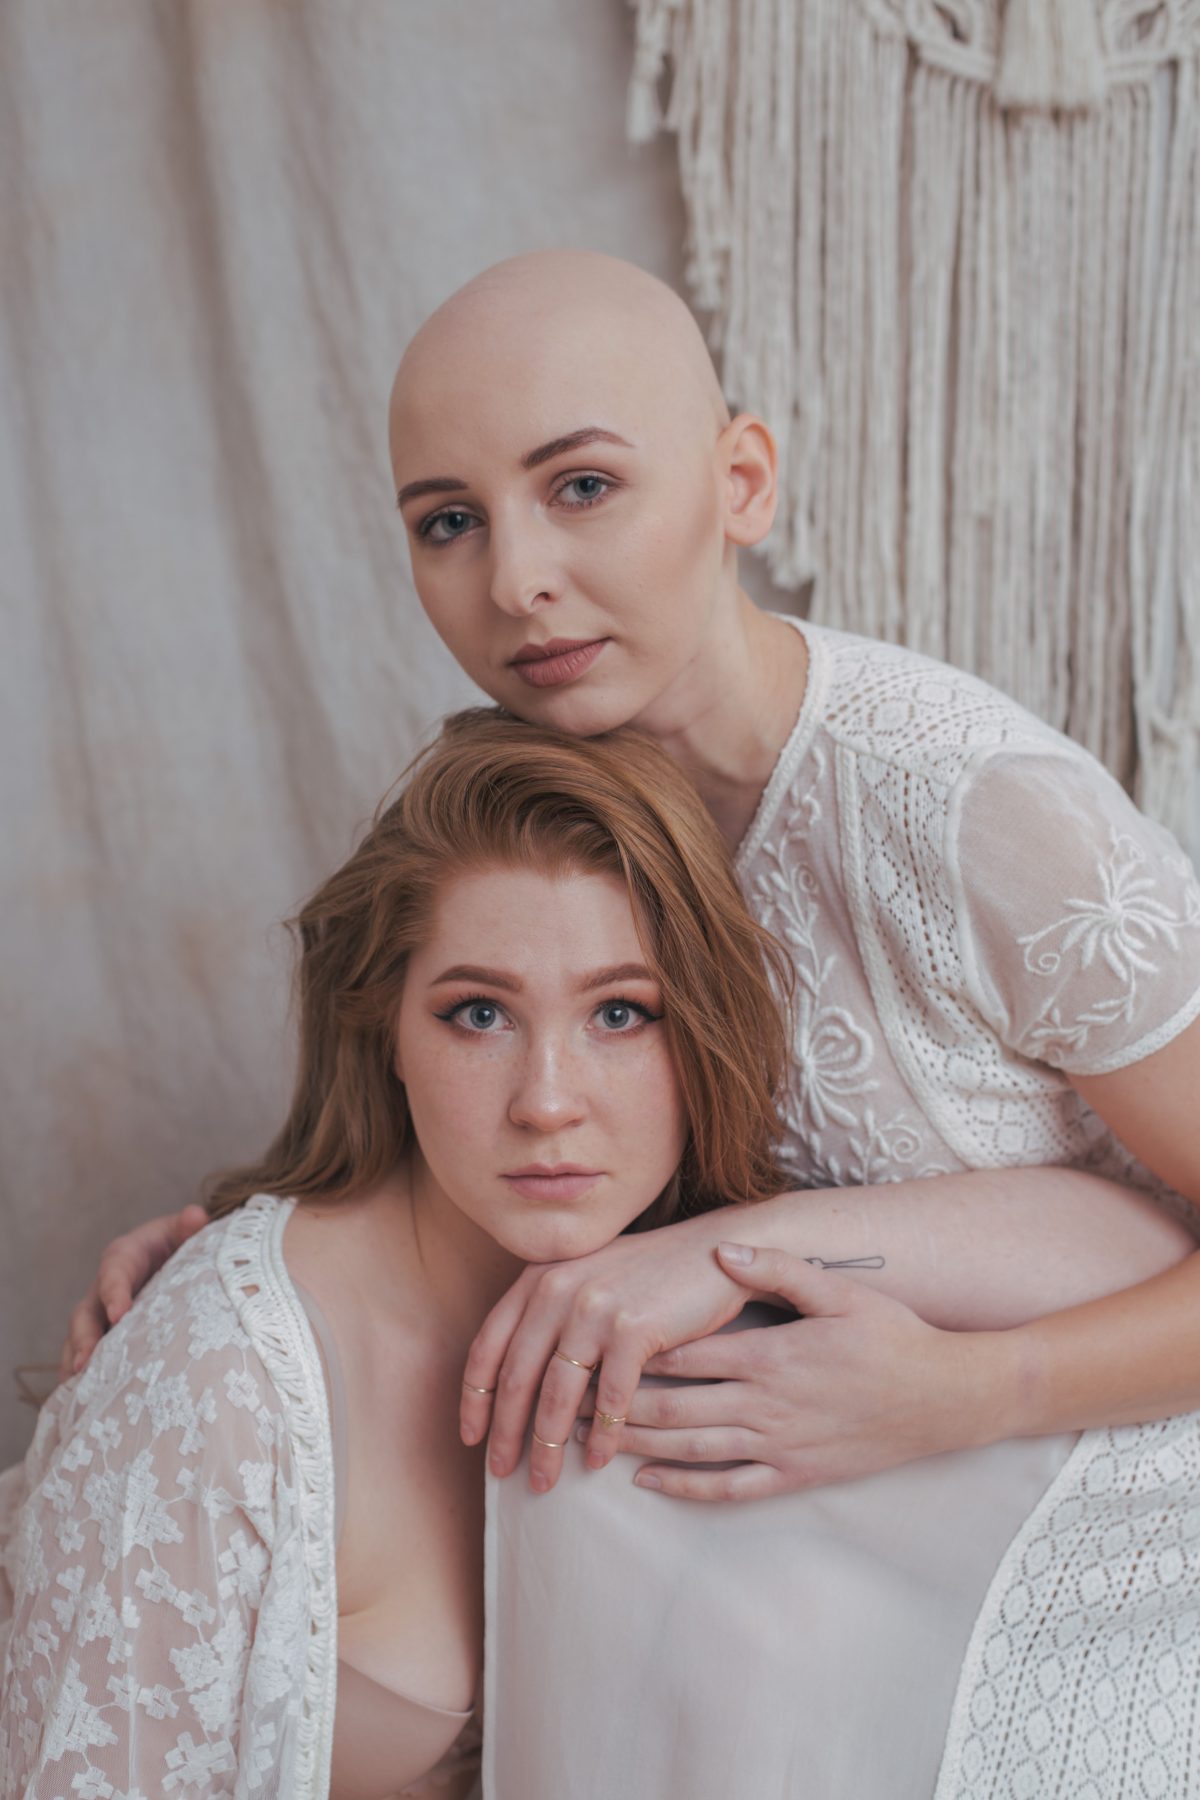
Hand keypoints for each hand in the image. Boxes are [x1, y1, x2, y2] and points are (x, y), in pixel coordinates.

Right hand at [57, 1204, 208, 1378]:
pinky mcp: (102, 1336)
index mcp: (122, 1258)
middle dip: (85, 1339)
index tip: (120, 1315)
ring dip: (76, 1364)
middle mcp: (102, 1288)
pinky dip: (80, 1380)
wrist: (169, 1256)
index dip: (115, 1294)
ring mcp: (98, 1316)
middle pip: (85, 1314)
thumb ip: (187, 1226)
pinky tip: (80, 1405)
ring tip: (77, 1393)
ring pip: (78, 1341)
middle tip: (87, 1363)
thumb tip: (197, 1215)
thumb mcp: (181, 1231)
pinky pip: (84, 1359)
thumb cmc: (176, 1243)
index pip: (114, 1274)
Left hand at [459, 1208, 765, 1492]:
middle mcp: (557, 1289)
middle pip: (516, 1377)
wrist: (710, 1252)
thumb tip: (514, 1380)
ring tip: (543, 1482)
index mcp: (537, 1278)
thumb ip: (547, 1313)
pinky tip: (599, 1462)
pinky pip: (609, 1397)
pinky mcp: (634, 1327)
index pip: (487, 1346)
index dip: (474, 1399)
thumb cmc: (647, 1275)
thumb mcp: (584, 1279)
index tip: (470, 1439)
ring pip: (557, 1393)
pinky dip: (602, 1436)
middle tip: (501, 1474)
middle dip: (505, 1433)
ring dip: (547, 1446)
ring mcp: (594, 1307)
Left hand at [583, 1241, 1001, 1500]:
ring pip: (690, 1450)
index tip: (581, 1346)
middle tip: (558, 1400)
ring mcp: (780, 1444)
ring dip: (633, 1445)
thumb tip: (723, 1248)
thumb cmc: (893, 1337)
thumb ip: (776, 1269)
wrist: (947, 1397)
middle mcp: (766, 1403)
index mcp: (770, 1354)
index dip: (626, 1352)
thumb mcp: (839, 1291)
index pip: (680, 1353)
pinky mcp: (797, 1475)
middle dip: (611, 1405)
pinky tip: (646, 1481)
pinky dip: (684, 1487)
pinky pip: (730, 1488)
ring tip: (583, 1439)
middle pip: (670, 1407)